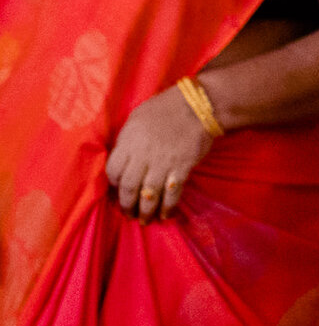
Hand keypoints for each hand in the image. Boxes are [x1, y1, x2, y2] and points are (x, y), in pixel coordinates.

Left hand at [105, 86, 217, 220]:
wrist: (198, 105)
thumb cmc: (165, 108)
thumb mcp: (136, 119)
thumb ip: (127, 140)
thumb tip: (124, 157)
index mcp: (128, 142)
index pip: (113, 171)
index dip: (114, 183)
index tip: (119, 188)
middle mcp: (142, 156)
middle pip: (128, 187)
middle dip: (127, 204)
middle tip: (128, 213)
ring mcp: (162, 163)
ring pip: (148, 194)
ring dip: (145, 211)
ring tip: (144, 220)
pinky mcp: (182, 168)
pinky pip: (172, 193)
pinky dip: (168, 207)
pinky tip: (165, 215)